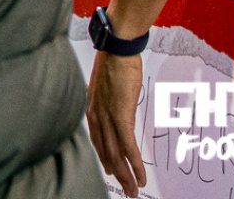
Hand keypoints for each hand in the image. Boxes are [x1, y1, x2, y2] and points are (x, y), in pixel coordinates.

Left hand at [87, 49, 146, 195]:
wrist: (116, 48)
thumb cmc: (114, 62)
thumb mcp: (109, 86)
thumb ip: (110, 101)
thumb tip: (116, 107)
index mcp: (93, 108)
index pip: (98, 140)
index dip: (104, 158)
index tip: (110, 170)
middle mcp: (97, 116)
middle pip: (106, 152)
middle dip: (116, 173)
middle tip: (126, 189)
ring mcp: (108, 117)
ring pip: (116, 154)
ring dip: (126, 175)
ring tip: (134, 190)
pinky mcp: (121, 116)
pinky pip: (128, 146)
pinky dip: (135, 164)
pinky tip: (140, 176)